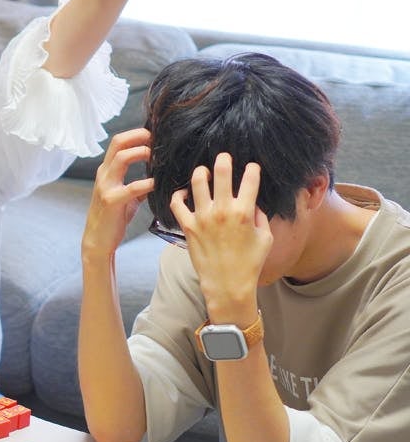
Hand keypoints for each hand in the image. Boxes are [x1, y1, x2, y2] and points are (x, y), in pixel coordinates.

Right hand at [81, 128, 153, 261]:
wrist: (98, 241)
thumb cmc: (113, 219)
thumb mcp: (125, 198)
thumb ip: (138, 186)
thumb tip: (157, 179)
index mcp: (106, 171)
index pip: (118, 142)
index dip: (136, 134)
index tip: (154, 136)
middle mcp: (104, 175)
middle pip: (118, 143)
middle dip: (140, 136)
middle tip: (158, 138)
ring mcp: (106, 187)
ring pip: (122, 158)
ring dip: (142, 152)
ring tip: (158, 156)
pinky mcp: (112, 201)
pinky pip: (132, 187)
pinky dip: (147, 183)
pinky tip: (158, 184)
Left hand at [169, 153, 271, 324]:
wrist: (227, 284)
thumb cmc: (250, 263)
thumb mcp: (265, 238)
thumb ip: (260, 217)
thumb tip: (254, 204)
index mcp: (244, 212)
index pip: (250, 180)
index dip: (252, 169)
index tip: (251, 167)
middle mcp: (222, 211)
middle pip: (221, 173)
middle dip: (223, 160)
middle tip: (223, 156)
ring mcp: (203, 218)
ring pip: (198, 182)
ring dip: (201, 172)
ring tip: (204, 172)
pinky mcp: (188, 227)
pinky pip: (177, 204)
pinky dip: (179, 195)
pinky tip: (185, 192)